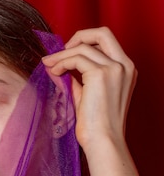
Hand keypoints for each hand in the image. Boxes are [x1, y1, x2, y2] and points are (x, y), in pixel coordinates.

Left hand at [42, 27, 136, 151]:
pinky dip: (61, 62)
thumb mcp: (87, 96)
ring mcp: (115, 68)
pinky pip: (76, 58)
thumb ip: (76, 80)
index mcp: (126, 70)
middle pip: (101, 33)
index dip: (85, 43)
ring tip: (49, 66)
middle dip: (77, 37)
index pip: (106, 42)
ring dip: (61, 55)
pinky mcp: (101, 74)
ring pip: (83, 47)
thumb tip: (57, 66)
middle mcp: (125, 65)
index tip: (67, 54)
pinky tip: (54, 72)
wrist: (103, 142)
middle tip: (58, 52)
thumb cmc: (96, 126)